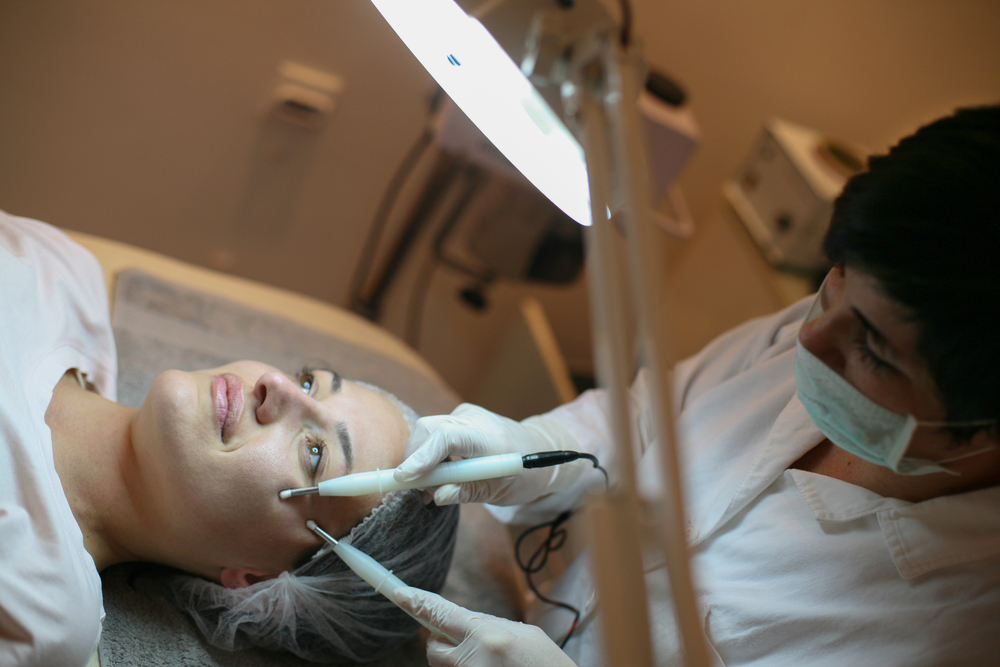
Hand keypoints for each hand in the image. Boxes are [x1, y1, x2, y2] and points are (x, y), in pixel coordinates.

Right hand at [394, 403, 581, 505]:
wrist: (539, 450)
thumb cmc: (524, 473)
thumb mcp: (500, 491)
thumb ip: (467, 492)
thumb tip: (436, 496)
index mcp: (489, 436)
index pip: (447, 437)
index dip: (423, 457)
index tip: (405, 478)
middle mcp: (474, 419)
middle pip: (428, 429)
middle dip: (413, 459)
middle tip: (419, 491)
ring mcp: (464, 415)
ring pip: (426, 431)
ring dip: (419, 459)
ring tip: (431, 489)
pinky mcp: (458, 418)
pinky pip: (433, 434)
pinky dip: (427, 454)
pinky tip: (436, 476)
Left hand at [394, 587, 577, 666]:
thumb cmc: (548, 666)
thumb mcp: (526, 635)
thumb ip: (491, 626)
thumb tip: (466, 621)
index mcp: (487, 636)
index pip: (442, 614)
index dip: (418, 603)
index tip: (399, 594)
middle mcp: (474, 659)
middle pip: (433, 648)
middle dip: (441, 643)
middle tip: (463, 644)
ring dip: (459, 662)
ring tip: (493, 662)